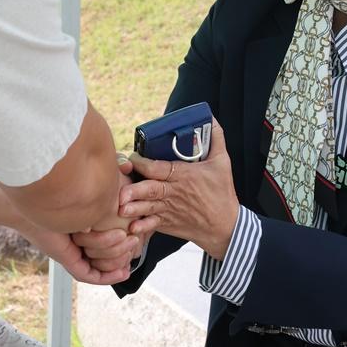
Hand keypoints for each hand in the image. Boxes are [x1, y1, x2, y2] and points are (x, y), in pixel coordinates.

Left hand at [14, 154, 136, 285]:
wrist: (35, 197)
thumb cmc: (60, 186)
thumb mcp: (93, 186)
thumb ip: (108, 180)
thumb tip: (128, 167)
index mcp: (85, 229)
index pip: (111, 241)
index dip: (127, 240)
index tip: (140, 234)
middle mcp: (80, 244)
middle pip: (109, 256)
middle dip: (125, 250)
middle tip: (136, 239)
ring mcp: (74, 254)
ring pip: (102, 265)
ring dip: (118, 257)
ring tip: (130, 243)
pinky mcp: (69, 261)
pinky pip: (91, 275)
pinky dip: (107, 276)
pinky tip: (122, 273)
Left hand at [121, 120, 239, 260]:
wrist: (226, 225)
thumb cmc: (222, 192)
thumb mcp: (222, 162)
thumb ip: (215, 138)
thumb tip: (211, 118)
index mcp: (185, 175)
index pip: (159, 167)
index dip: (143, 163)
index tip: (133, 158)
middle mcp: (175, 192)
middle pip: (151, 189)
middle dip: (135, 189)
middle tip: (121, 191)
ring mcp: (170, 209)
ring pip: (148, 207)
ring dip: (135, 207)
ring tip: (121, 208)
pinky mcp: (168, 223)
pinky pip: (153, 224)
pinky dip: (143, 226)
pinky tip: (133, 227)